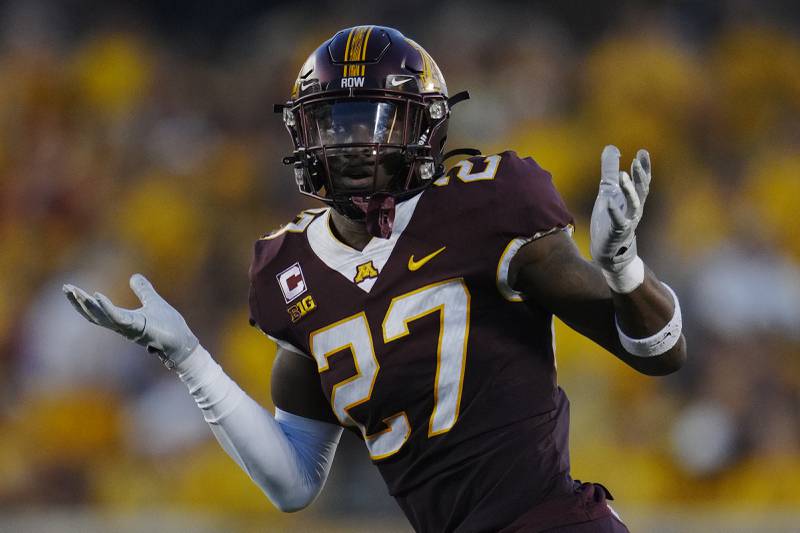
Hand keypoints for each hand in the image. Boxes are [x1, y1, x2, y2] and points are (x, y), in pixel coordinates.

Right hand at [63, 273, 198, 368]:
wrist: (183, 341)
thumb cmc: (169, 326)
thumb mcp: (153, 301)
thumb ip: (143, 290)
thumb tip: (134, 276)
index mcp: (123, 319)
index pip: (97, 310)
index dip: (83, 301)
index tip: (70, 288)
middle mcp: (121, 326)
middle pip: (94, 315)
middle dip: (78, 302)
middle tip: (65, 288)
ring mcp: (128, 328)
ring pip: (102, 316)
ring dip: (88, 304)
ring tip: (76, 292)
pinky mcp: (138, 328)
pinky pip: (118, 317)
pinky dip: (107, 307)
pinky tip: (98, 296)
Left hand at [590, 145, 650, 273]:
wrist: (607, 251)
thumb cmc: (609, 220)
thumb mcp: (608, 191)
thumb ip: (609, 171)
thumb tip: (612, 148)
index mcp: (632, 199)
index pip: (642, 181)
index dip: (644, 168)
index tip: (643, 152)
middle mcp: (634, 210)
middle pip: (641, 190)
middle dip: (640, 176)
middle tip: (637, 161)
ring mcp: (627, 221)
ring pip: (633, 204)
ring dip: (629, 190)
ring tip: (623, 176)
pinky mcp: (617, 232)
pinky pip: (618, 221)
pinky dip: (614, 211)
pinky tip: (609, 201)